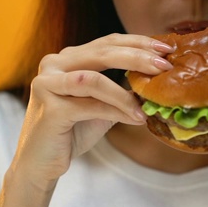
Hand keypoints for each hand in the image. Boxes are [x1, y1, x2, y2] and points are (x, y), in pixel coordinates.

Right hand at [8, 34, 173, 191]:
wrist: (41, 164)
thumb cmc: (72, 132)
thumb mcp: (102, 106)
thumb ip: (121, 91)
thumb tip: (158, 81)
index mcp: (67, 59)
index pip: (107, 42)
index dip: (138, 42)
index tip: (166, 47)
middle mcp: (53, 65)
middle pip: (102, 52)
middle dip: (137, 57)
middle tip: (164, 66)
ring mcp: (47, 85)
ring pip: (94, 79)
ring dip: (125, 93)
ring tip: (148, 105)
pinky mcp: (50, 109)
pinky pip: (90, 106)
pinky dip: (116, 111)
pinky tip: (136, 119)